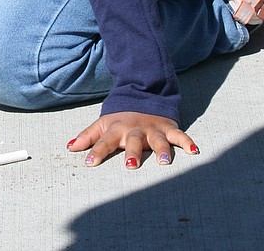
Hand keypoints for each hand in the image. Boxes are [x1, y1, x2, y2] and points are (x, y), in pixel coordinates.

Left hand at [67, 111, 197, 168]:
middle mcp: (135, 130)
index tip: (89, 163)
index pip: (104, 141)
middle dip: (132, 153)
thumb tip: (69, 147)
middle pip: (133, 141)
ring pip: (158, 140)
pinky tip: (194, 151)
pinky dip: (187, 142)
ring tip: (164, 162)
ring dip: (162, 150)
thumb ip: (87, 136)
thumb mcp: (102, 124)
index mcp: (116, 129)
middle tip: (130, 165)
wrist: (143, 97)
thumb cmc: (120, 119)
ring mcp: (153, 129)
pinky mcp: (168, 128)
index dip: (96, 151)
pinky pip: (179, 135)